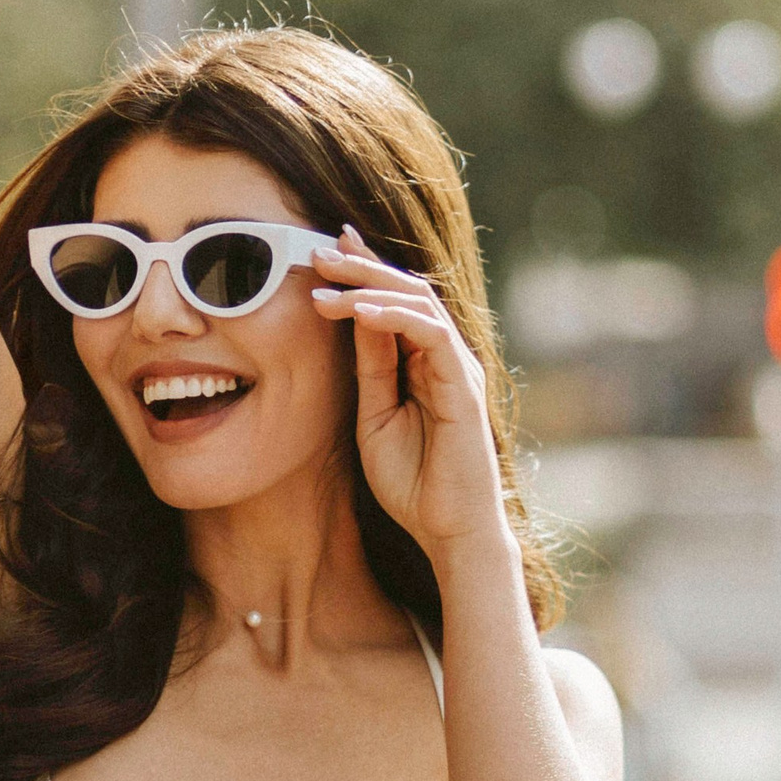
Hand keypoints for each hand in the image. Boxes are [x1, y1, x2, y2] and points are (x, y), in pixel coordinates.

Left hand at [310, 228, 509, 568]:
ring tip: (328, 278)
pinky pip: (430, 334)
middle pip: (406, 290)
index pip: (393, 301)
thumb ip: (370, 369)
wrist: (447, 529)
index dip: (363, 271)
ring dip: (370, 285)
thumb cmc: (412, 481)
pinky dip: (395, 316)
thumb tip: (354, 320)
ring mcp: (456, 367)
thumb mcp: (375, 415)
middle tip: (318, 252)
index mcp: (421, 362)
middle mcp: (443, 357)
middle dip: (361, 266)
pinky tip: (361, 310)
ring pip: (419, 302)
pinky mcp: (463, 385)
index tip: (324, 250)